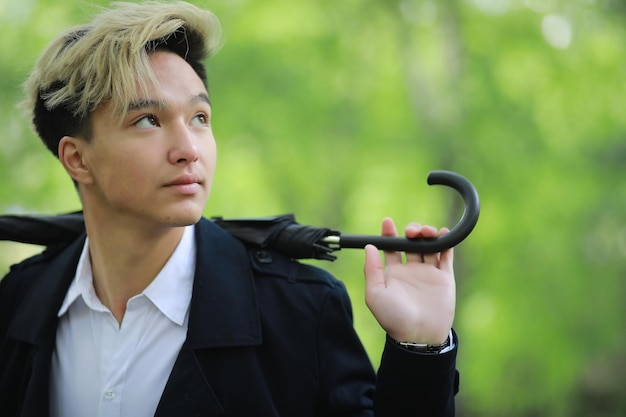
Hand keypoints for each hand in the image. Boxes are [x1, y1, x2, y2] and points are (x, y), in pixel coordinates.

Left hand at [363, 217, 454, 344]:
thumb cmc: (394, 318)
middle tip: (411, 232)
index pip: (391, 247)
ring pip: (429, 246)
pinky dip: (446, 243)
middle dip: (411, 231)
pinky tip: (444, 233)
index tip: (387, 222)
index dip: (389, 233)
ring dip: (428, 234)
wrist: (419, 335)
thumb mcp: (375, 294)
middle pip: (411, 243)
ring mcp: (428, 273)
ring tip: (426, 232)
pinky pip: (446, 256)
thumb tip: (368, 246)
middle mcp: (411, 271)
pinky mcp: (444, 278)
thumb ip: (372, 270)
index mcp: (393, 274)